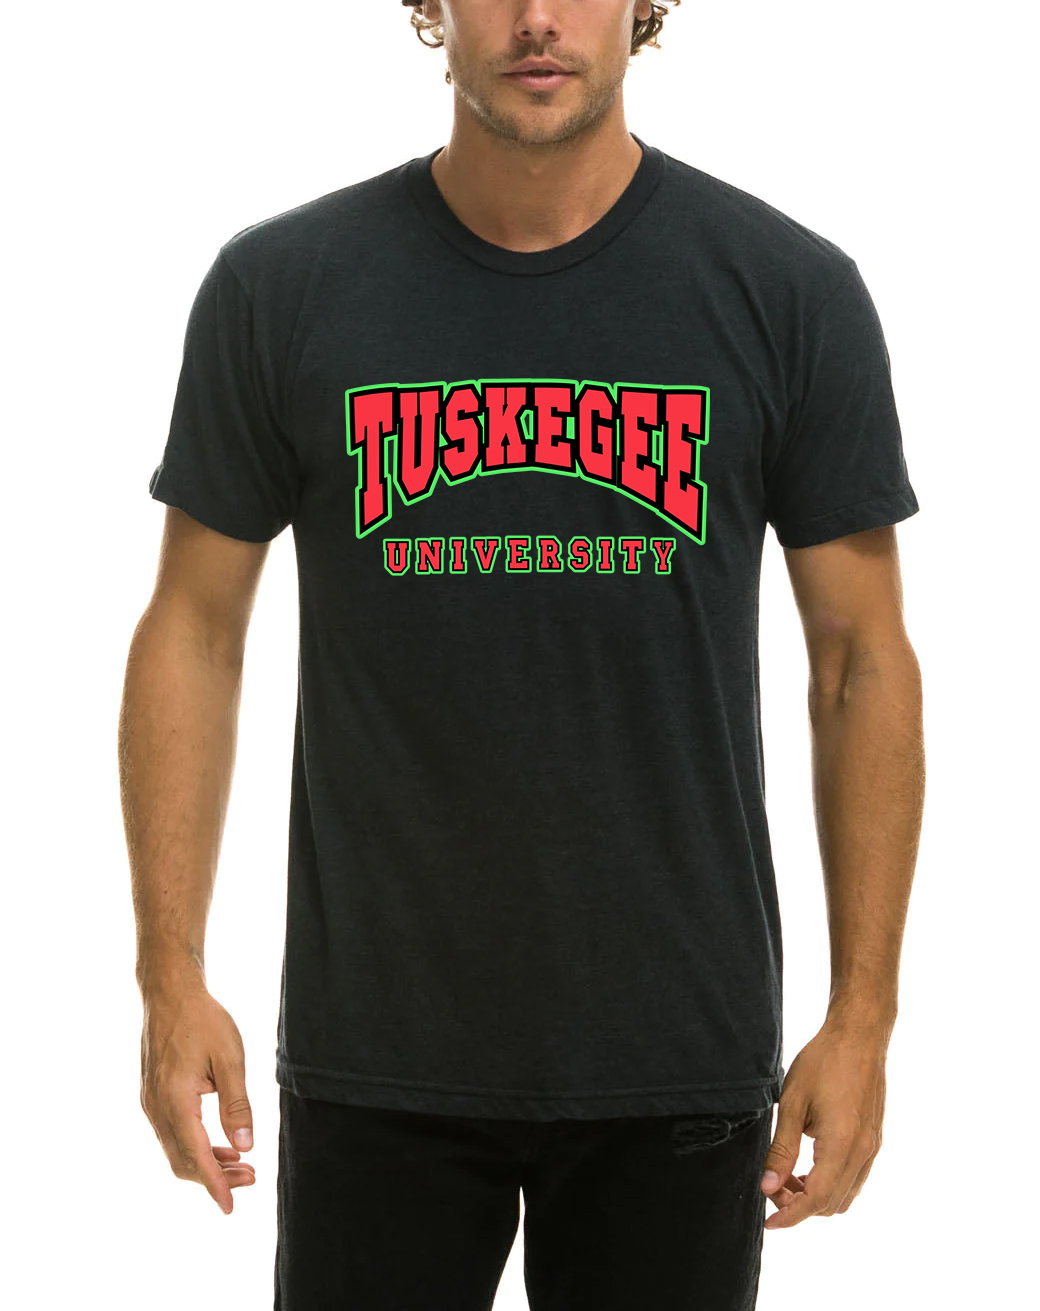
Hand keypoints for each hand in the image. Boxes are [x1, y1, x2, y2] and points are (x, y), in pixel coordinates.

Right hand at [139, 982, 255, 1214]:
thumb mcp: (230, 1058)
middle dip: (216, 1176)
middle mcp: (156, 1108)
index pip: (195, 1156)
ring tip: (243, 1164)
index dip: (214, 1184)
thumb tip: (246, 1144)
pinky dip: (196, 1145)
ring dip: (207, 1162)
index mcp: (175, 1100)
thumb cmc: (203, 1020)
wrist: (169, 993)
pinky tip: (222, 1143)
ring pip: (176, 1149)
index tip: (230, 1207)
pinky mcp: (153, 1096)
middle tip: (252, 1178)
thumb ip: (237, 1104)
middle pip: (183, 1161)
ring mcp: (151, 1103)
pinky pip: (172, 1134)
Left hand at [759, 1014, 888, 1228]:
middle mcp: (863, 1152)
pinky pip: (854, 1178)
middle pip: (831, 1203)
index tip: (767, 1224)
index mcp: (842, 1144)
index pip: (816, 1199)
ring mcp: (873, 1147)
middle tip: (771, 1186)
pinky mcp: (874, 1140)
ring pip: (845, 1195)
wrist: (859, 1036)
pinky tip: (808, 1165)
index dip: (790, 1216)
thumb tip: (768, 1187)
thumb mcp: (792, 1103)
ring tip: (786, 1176)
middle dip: (799, 1206)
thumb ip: (782, 1149)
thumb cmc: (822, 1062)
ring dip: (816, 1196)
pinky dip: (830, 1183)